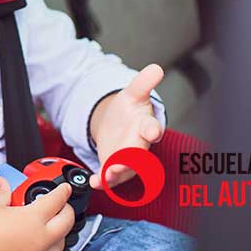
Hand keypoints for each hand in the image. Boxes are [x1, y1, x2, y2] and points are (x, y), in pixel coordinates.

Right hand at [0, 178, 74, 250]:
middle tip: (61, 205)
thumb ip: (2, 192)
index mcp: (34, 218)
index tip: (65, 189)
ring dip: (61, 231)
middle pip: (67, 221)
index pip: (57, 201)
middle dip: (67, 210)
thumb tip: (2, 183)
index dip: (63, 192)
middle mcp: (41, 237)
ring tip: (53, 224)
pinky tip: (42, 243)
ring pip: (62, 242)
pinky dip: (51, 248)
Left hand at [88, 64, 164, 189]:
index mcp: (145, 125)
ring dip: (116, 174)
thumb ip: (144, 82)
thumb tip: (156, 68)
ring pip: (125, 170)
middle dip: (132, 160)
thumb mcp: (133, 93)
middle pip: (138, 154)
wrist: (117, 124)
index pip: (152, 127)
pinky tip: (94, 181)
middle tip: (124, 163)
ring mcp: (127, 159)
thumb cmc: (129, 111)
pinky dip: (102, 182)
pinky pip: (110, 178)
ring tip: (107, 175)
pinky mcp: (114, 167)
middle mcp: (139, 145)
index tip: (153, 132)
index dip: (153, 130)